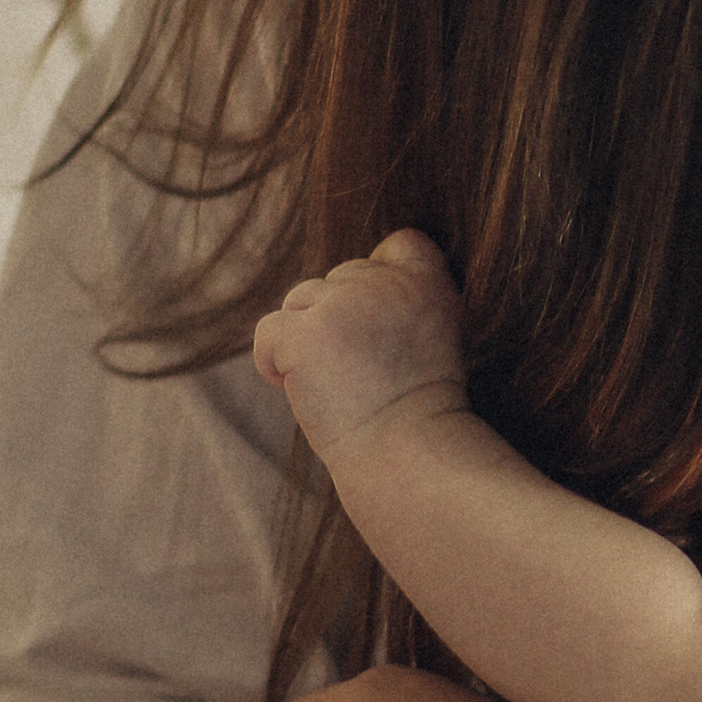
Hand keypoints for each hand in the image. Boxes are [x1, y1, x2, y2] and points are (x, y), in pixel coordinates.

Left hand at [254, 226, 466, 460]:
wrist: (405, 458)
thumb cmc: (416, 417)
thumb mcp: (432, 342)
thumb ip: (397, 304)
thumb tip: (342, 291)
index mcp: (428, 284)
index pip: (401, 244)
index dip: (381, 278)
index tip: (381, 327)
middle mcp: (386, 283)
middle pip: (337, 278)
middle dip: (336, 321)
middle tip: (359, 376)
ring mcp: (343, 304)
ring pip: (299, 301)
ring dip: (305, 342)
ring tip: (335, 387)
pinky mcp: (305, 333)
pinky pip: (269, 334)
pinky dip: (275, 365)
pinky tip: (304, 393)